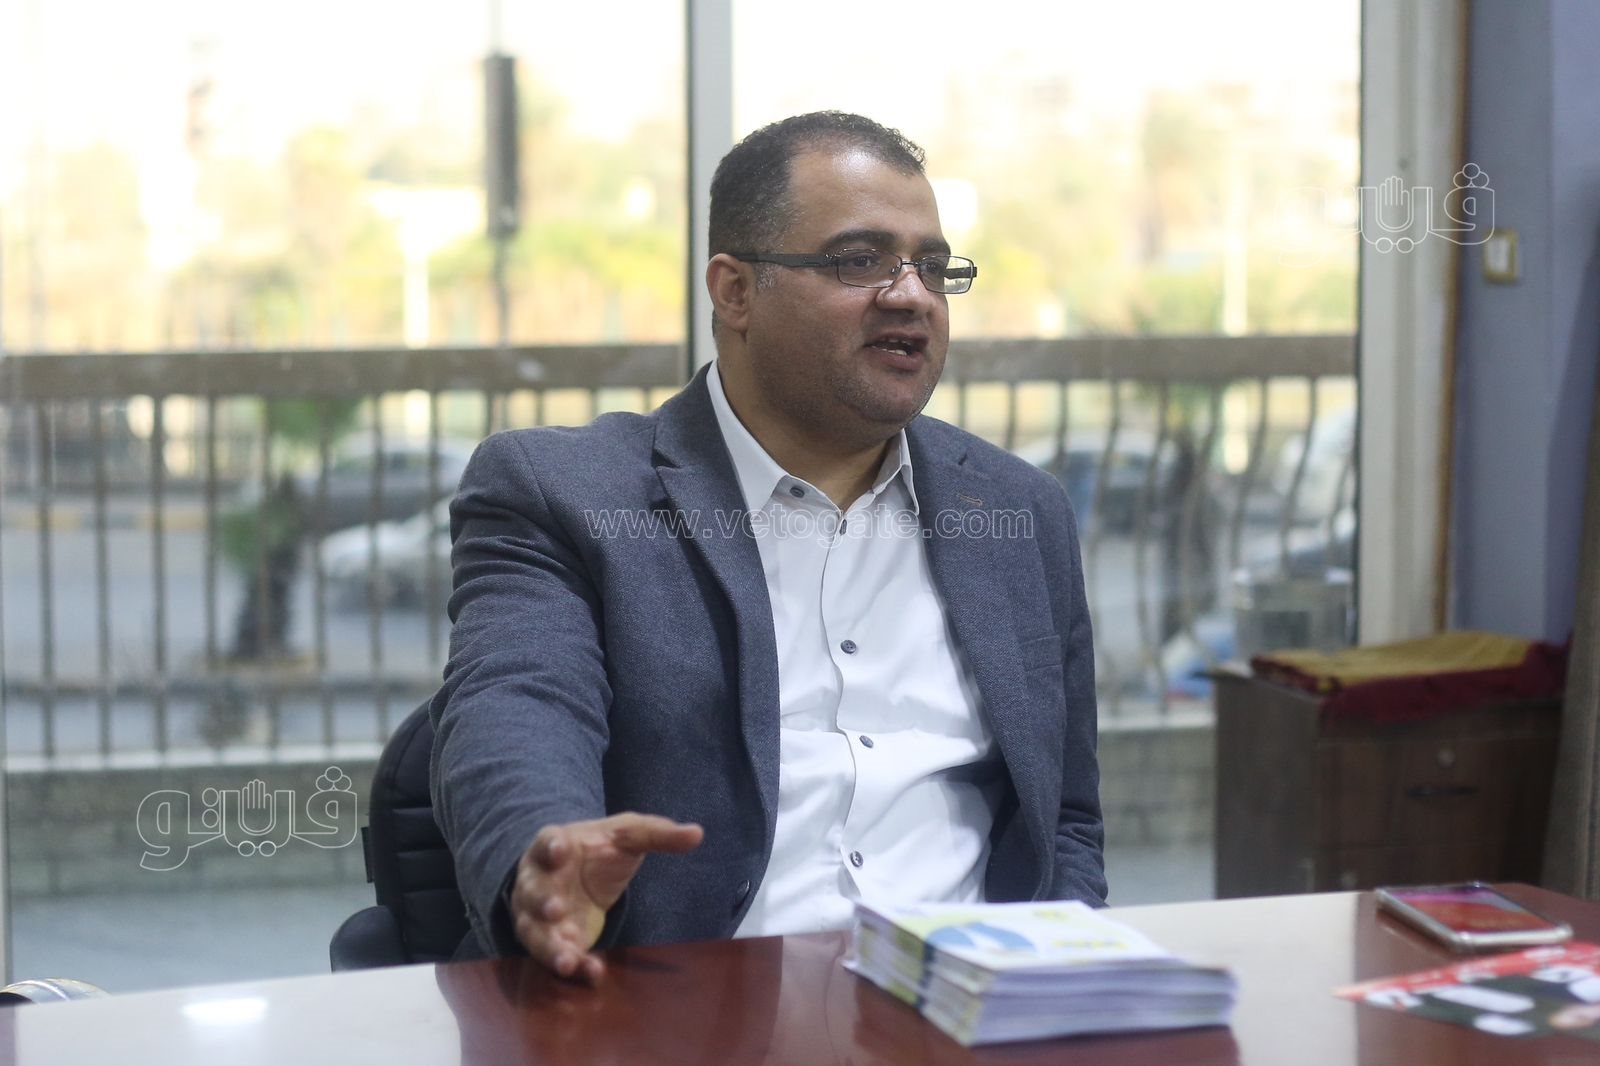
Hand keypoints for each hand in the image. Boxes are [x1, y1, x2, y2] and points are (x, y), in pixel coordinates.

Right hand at [511, 812, 702, 982]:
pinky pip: (554, 955)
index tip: (559, 851)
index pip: (547, 841)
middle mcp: (539, 880)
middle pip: (532, 891)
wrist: (576, 874)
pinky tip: (593, 972)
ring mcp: (538, 914)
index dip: (552, 847)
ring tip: (567, 961)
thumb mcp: (627, 836)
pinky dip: (573, 965)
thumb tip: (697, 833)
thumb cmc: (597, 850)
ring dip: (549, 946)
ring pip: (535, 931)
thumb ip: (657, 833)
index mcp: (555, 845)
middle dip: (542, 901)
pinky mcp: (549, 941)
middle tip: (554, 911)